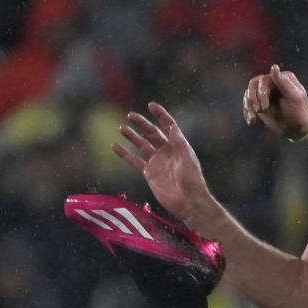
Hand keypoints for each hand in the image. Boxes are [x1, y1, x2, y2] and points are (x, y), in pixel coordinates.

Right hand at [111, 102, 214, 226]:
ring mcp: (157, 162)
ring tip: (122, 127)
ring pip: (141, 144)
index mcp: (177, 146)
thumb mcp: (188, 160)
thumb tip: (172, 126)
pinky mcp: (149, 173)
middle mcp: (166, 151)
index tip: (151, 105)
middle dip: (141, 123)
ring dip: (132, 136)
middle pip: (151, 132)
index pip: (168, 126)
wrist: (188, 203)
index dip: (161, 115)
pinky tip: (114, 145)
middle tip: (130, 115)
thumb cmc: (192, 181)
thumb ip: (179, 143)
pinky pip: (134, 160)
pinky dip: (124, 154)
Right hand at [242, 63, 307, 138]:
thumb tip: (273, 67)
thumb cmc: (298, 112)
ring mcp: (265, 91)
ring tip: (254, 118)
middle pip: (254, 84)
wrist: (296, 129)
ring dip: (249, 105)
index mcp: (282, 78)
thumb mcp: (294, 97)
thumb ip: (283, 82)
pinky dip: (247, 111)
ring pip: (249, 92)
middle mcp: (272, 82)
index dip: (261, 92)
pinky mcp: (259, 101)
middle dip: (255, 98)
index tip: (265, 106)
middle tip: (261, 110)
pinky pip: (247, 102)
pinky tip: (251, 120)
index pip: (265, 79)